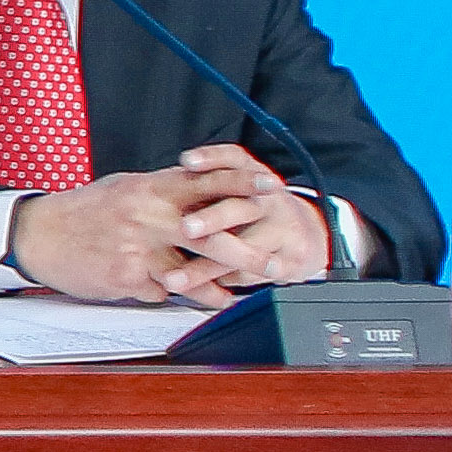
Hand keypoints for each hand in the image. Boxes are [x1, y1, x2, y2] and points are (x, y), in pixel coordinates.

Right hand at [10, 156, 285, 305]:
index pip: (205, 181)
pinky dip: (168, 294)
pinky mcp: (126, 276)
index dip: (241, 184)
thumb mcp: (124, 188)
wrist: (38, 234)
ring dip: (215, 288)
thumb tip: (199, 185)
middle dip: (245, 252)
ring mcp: (137, 248)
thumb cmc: (82, 211)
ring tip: (233, 295)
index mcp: (149, 188)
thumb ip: (164, 190)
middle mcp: (147, 216)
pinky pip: (160, 291)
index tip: (272, 188)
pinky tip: (179, 299)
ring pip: (190, 273)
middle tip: (272, 263)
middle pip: (209, 234)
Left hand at [158, 144, 339, 288]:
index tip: (186, 163)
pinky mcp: (292, 259)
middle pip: (240, 206)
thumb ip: (201, 189)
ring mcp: (284, 229)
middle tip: (185, 229)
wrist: (307, 232)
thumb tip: (144, 191)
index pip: (233, 159)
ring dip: (204, 268)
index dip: (211, 159)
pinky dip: (224, 284)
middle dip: (212, 219)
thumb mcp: (235, 190)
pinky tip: (201, 293)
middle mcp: (269, 199)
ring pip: (243, 250)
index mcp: (253, 176)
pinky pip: (254, 275)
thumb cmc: (253, 211)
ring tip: (174, 280)